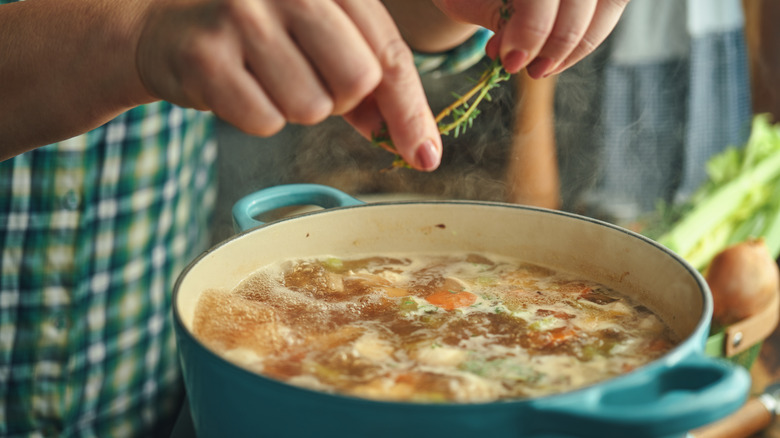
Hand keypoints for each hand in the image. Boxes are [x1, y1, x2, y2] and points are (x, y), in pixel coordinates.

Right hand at [136, 0, 441, 170]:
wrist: (166, 27)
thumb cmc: (258, 37)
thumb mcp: (321, 41)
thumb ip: (370, 84)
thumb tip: (415, 142)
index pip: (389, 53)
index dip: (410, 111)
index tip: (424, 156)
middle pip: (357, 81)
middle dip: (339, 100)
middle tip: (304, 79)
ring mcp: (244, 14)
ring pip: (311, 107)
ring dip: (294, 108)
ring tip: (264, 77)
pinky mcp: (207, 54)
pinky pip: (265, 120)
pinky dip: (257, 117)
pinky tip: (237, 86)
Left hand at [433, 0, 628, 77]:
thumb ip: (495, 18)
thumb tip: (518, 55)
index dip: (531, 30)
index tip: (511, 61)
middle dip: (556, 43)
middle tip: (530, 70)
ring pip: (608, 3)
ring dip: (577, 46)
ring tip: (543, 69)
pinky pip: (611, 7)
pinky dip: (587, 38)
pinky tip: (557, 58)